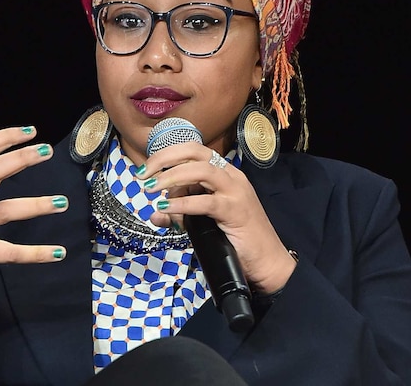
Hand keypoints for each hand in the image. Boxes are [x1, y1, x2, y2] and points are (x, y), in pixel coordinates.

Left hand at [141, 143, 295, 294]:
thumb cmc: (238, 239)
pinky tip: (168, 209)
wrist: (268, 260)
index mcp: (224, 173)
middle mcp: (231, 176)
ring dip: (171, 177)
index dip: (167, 155)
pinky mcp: (235, 210)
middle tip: (143, 175)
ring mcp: (235, 191)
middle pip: (194, 152)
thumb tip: (156, 215)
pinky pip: (205, 201)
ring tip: (152, 189)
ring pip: (200, 170)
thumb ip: (181, 216)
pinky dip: (183, 203)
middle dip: (164, 159)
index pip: (193, 151)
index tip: (146, 170)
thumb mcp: (204, 223)